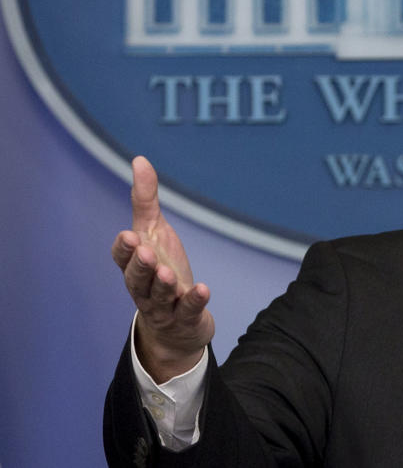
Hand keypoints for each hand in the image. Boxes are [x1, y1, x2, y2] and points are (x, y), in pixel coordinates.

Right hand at [111, 156, 214, 381]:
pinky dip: (193, 301)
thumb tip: (140, 160)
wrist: (178, 322)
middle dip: (139, 266)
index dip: (123, 249)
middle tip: (145, 252)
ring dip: (162, 285)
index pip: (121, 258)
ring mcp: (163, 305)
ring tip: (168, 274)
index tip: (128, 235)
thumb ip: (145, 200)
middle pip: (136, 279)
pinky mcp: (185, 317)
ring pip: (158, 297)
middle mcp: (144, 287)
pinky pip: (187, 311)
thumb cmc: (161, 269)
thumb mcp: (154, 232)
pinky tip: (203, 289)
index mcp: (134, 265)